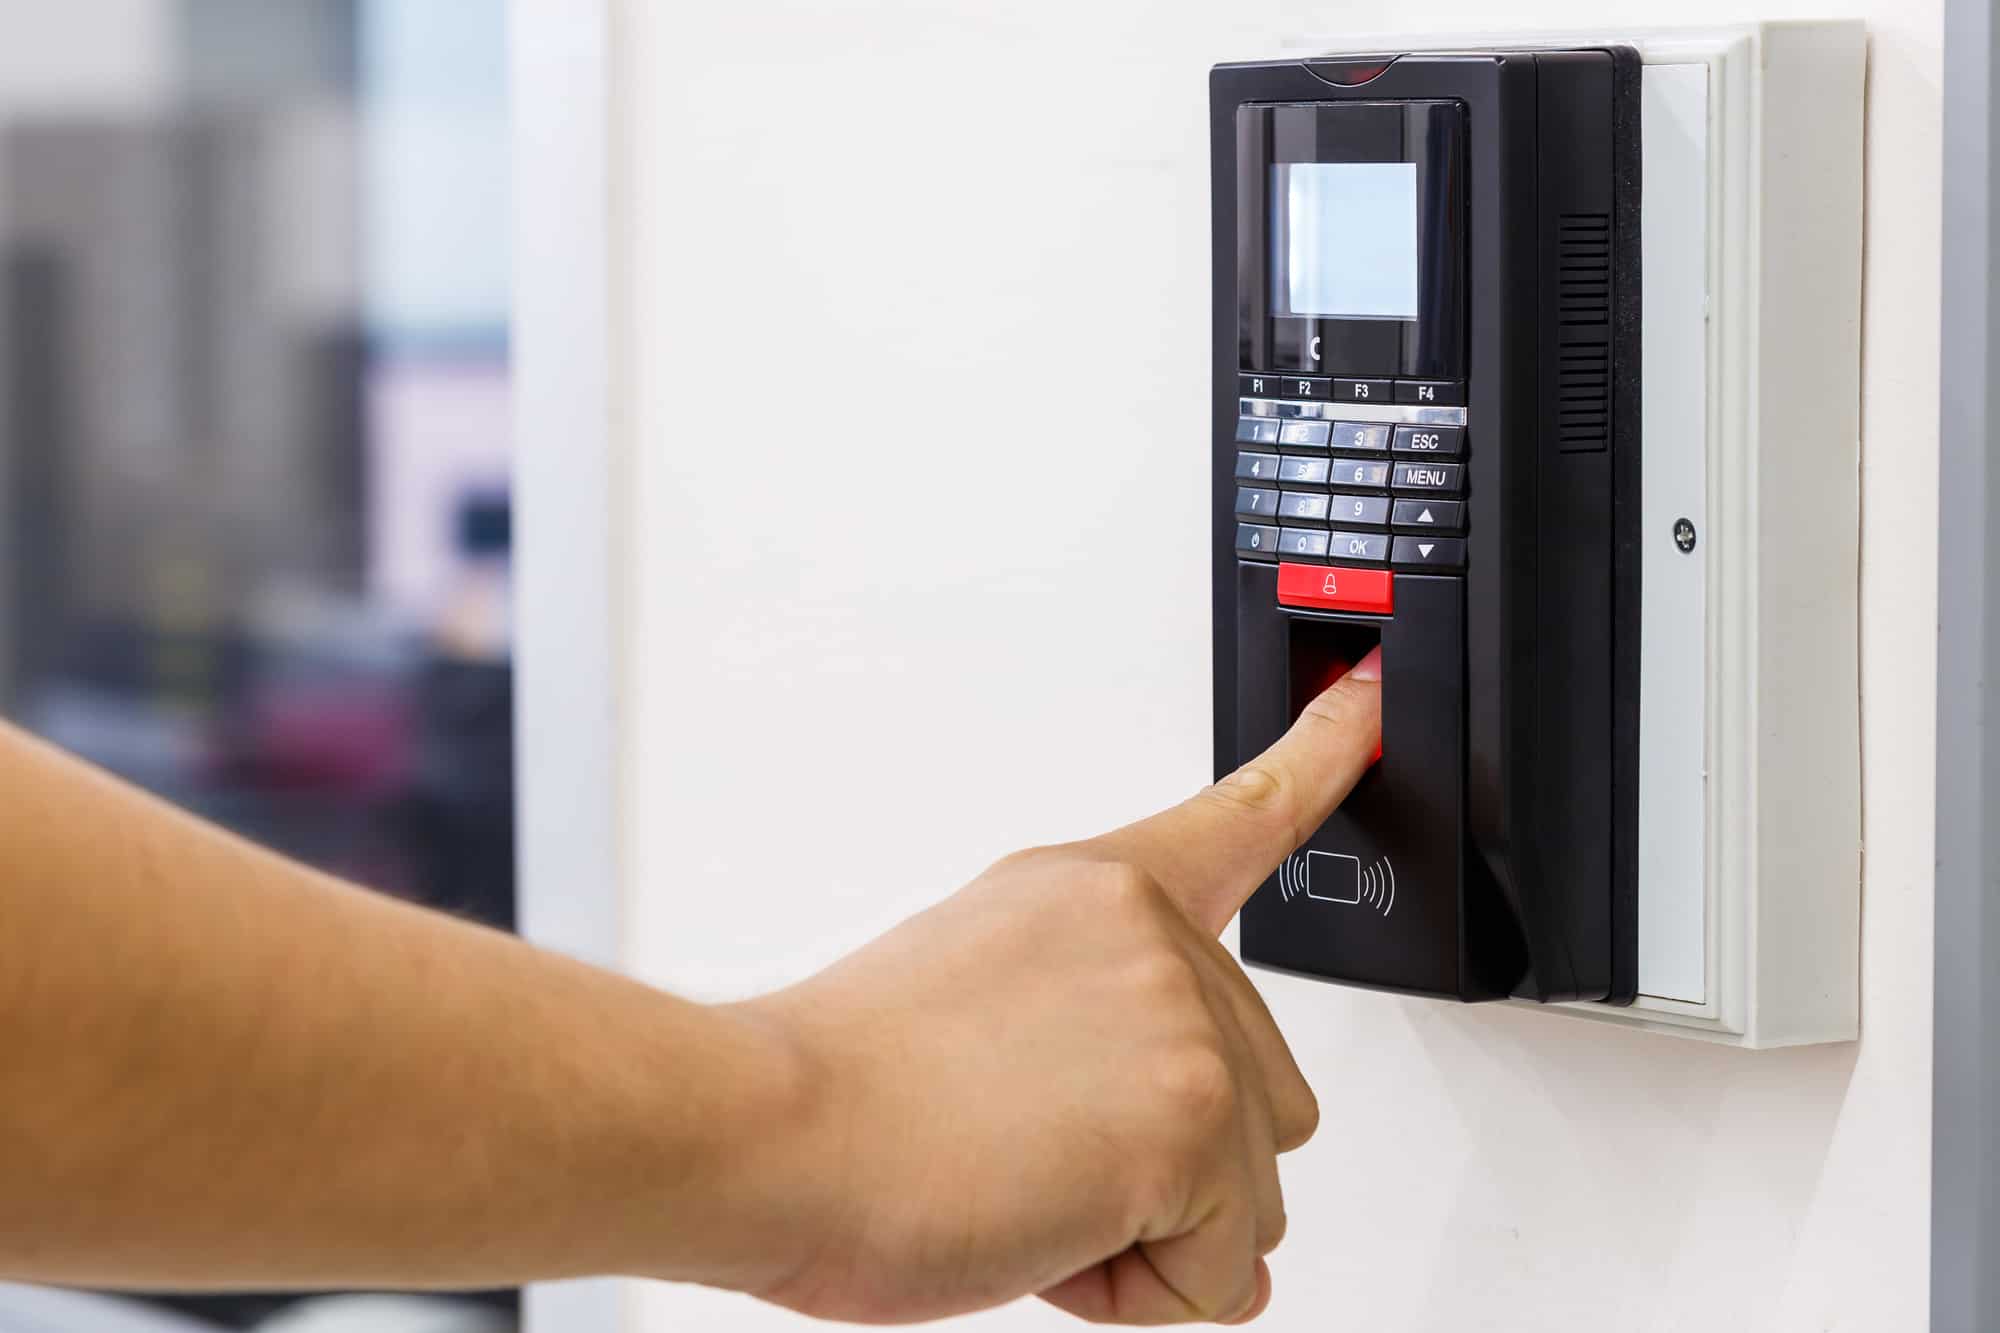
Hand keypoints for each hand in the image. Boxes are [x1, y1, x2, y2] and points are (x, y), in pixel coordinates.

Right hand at [738, 647, 1381, 1324]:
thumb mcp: (981, 1009)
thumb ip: (1106, 1062)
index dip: (1325, 753)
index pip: (1240, 813)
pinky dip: (1143, 1294)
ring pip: (1250, 1196)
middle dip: (1172, 1168)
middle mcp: (1151, 933)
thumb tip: (1210, 1209)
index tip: (1374, 697)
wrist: (768, 1132)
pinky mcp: (1192, 1115)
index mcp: (1093, 891)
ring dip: (1152, 1234)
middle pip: (1265, 1098)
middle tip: (1029, 1152)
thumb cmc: (841, 1087)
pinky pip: (1224, 1275)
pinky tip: (1044, 1231)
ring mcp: (1180, 1015)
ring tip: (1022, 1188)